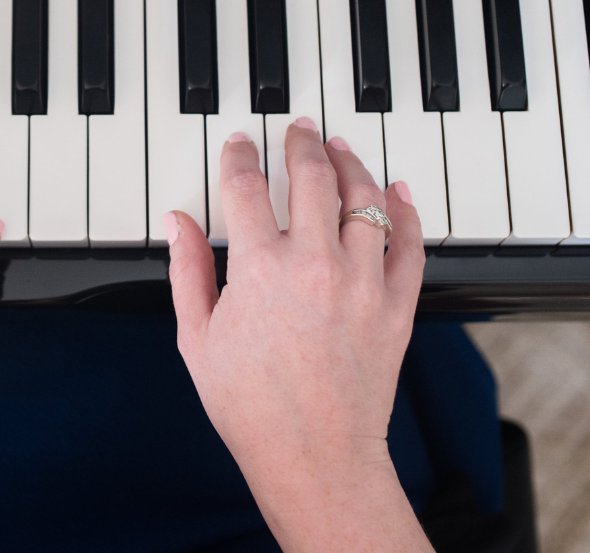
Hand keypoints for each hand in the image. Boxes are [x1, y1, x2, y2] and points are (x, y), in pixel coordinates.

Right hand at [166, 120, 430, 552]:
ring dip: (351, 164)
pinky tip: (398, 189)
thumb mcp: (197, 337)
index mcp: (261, 268)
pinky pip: (411, 244)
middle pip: (312, 177)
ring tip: (341, 148)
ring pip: (364, 199)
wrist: (316, 458)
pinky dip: (407, 210)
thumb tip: (178, 222)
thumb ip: (188, 270)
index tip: (240, 145)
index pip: (246, 186)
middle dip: (302, 144)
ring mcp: (362, 282)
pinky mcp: (396, 306)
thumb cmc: (252, 406)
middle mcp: (315, 263)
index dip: (240, 156)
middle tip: (298, 130)